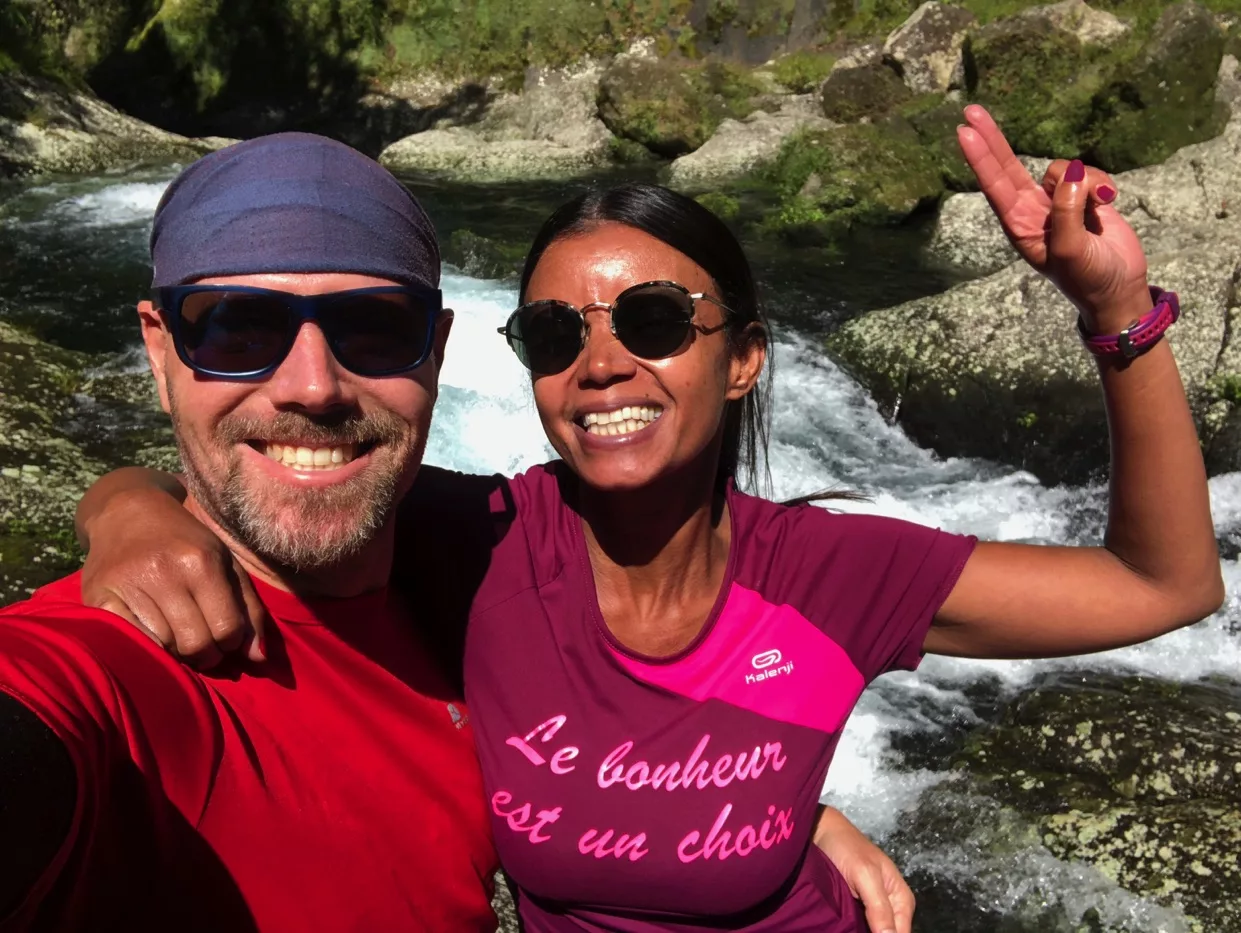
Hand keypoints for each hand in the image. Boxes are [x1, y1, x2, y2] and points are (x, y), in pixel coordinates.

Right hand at [80, 487, 267, 667]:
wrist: (127, 513)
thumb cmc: (185, 542)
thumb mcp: (226, 563)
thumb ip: (248, 610)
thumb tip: (259, 659)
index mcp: (201, 562)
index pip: (227, 628)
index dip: (232, 644)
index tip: (226, 640)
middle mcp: (164, 572)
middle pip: (196, 643)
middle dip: (206, 654)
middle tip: (202, 646)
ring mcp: (129, 585)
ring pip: (165, 647)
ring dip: (176, 652)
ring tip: (177, 636)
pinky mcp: (99, 597)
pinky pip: (131, 642)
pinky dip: (146, 647)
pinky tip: (153, 634)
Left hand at [814, 806, 913, 932]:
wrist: (821, 831)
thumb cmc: (847, 848)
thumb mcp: (866, 875)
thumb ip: (880, 908)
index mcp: (901, 899)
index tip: (866, 931)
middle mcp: (889, 908)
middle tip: (850, 929)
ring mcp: (870, 909)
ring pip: (871, 931)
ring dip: (860, 931)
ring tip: (844, 928)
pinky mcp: (853, 909)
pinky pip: (857, 926)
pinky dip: (850, 929)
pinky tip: (841, 928)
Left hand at [958, 104, 1151, 332]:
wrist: (1118, 287)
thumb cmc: (1087, 277)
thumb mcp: (1071, 250)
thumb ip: (1065, 211)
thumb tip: (1069, 174)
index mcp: (1019, 227)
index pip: (995, 186)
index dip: (981, 158)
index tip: (964, 132)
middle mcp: (1032, 211)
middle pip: (1008, 166)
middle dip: (993, 139)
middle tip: (971, 111)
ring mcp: (1056, 202)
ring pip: (1063, 169)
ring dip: (1084, 180)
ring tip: (1098, 207)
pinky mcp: (1082, 196)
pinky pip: (1088, 174)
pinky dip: (1101, 183)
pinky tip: (1109, 202)